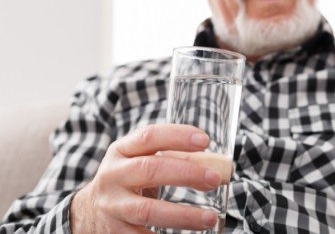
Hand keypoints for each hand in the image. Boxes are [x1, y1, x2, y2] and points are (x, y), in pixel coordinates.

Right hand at [70, 124, 223, 232]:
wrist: (88, 211)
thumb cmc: (128, 180)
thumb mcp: (142, 161)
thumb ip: (176, 158)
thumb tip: (219, 166)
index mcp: (122, 151)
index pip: (149, 136)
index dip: (177, 136)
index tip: (205, 140)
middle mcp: (113, 176)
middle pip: (150, 170)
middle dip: (186, 173)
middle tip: (214, 179)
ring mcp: (112, 206)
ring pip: (147, 210)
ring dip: (182, 215)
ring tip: (209, 218)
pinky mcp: (115, 233)